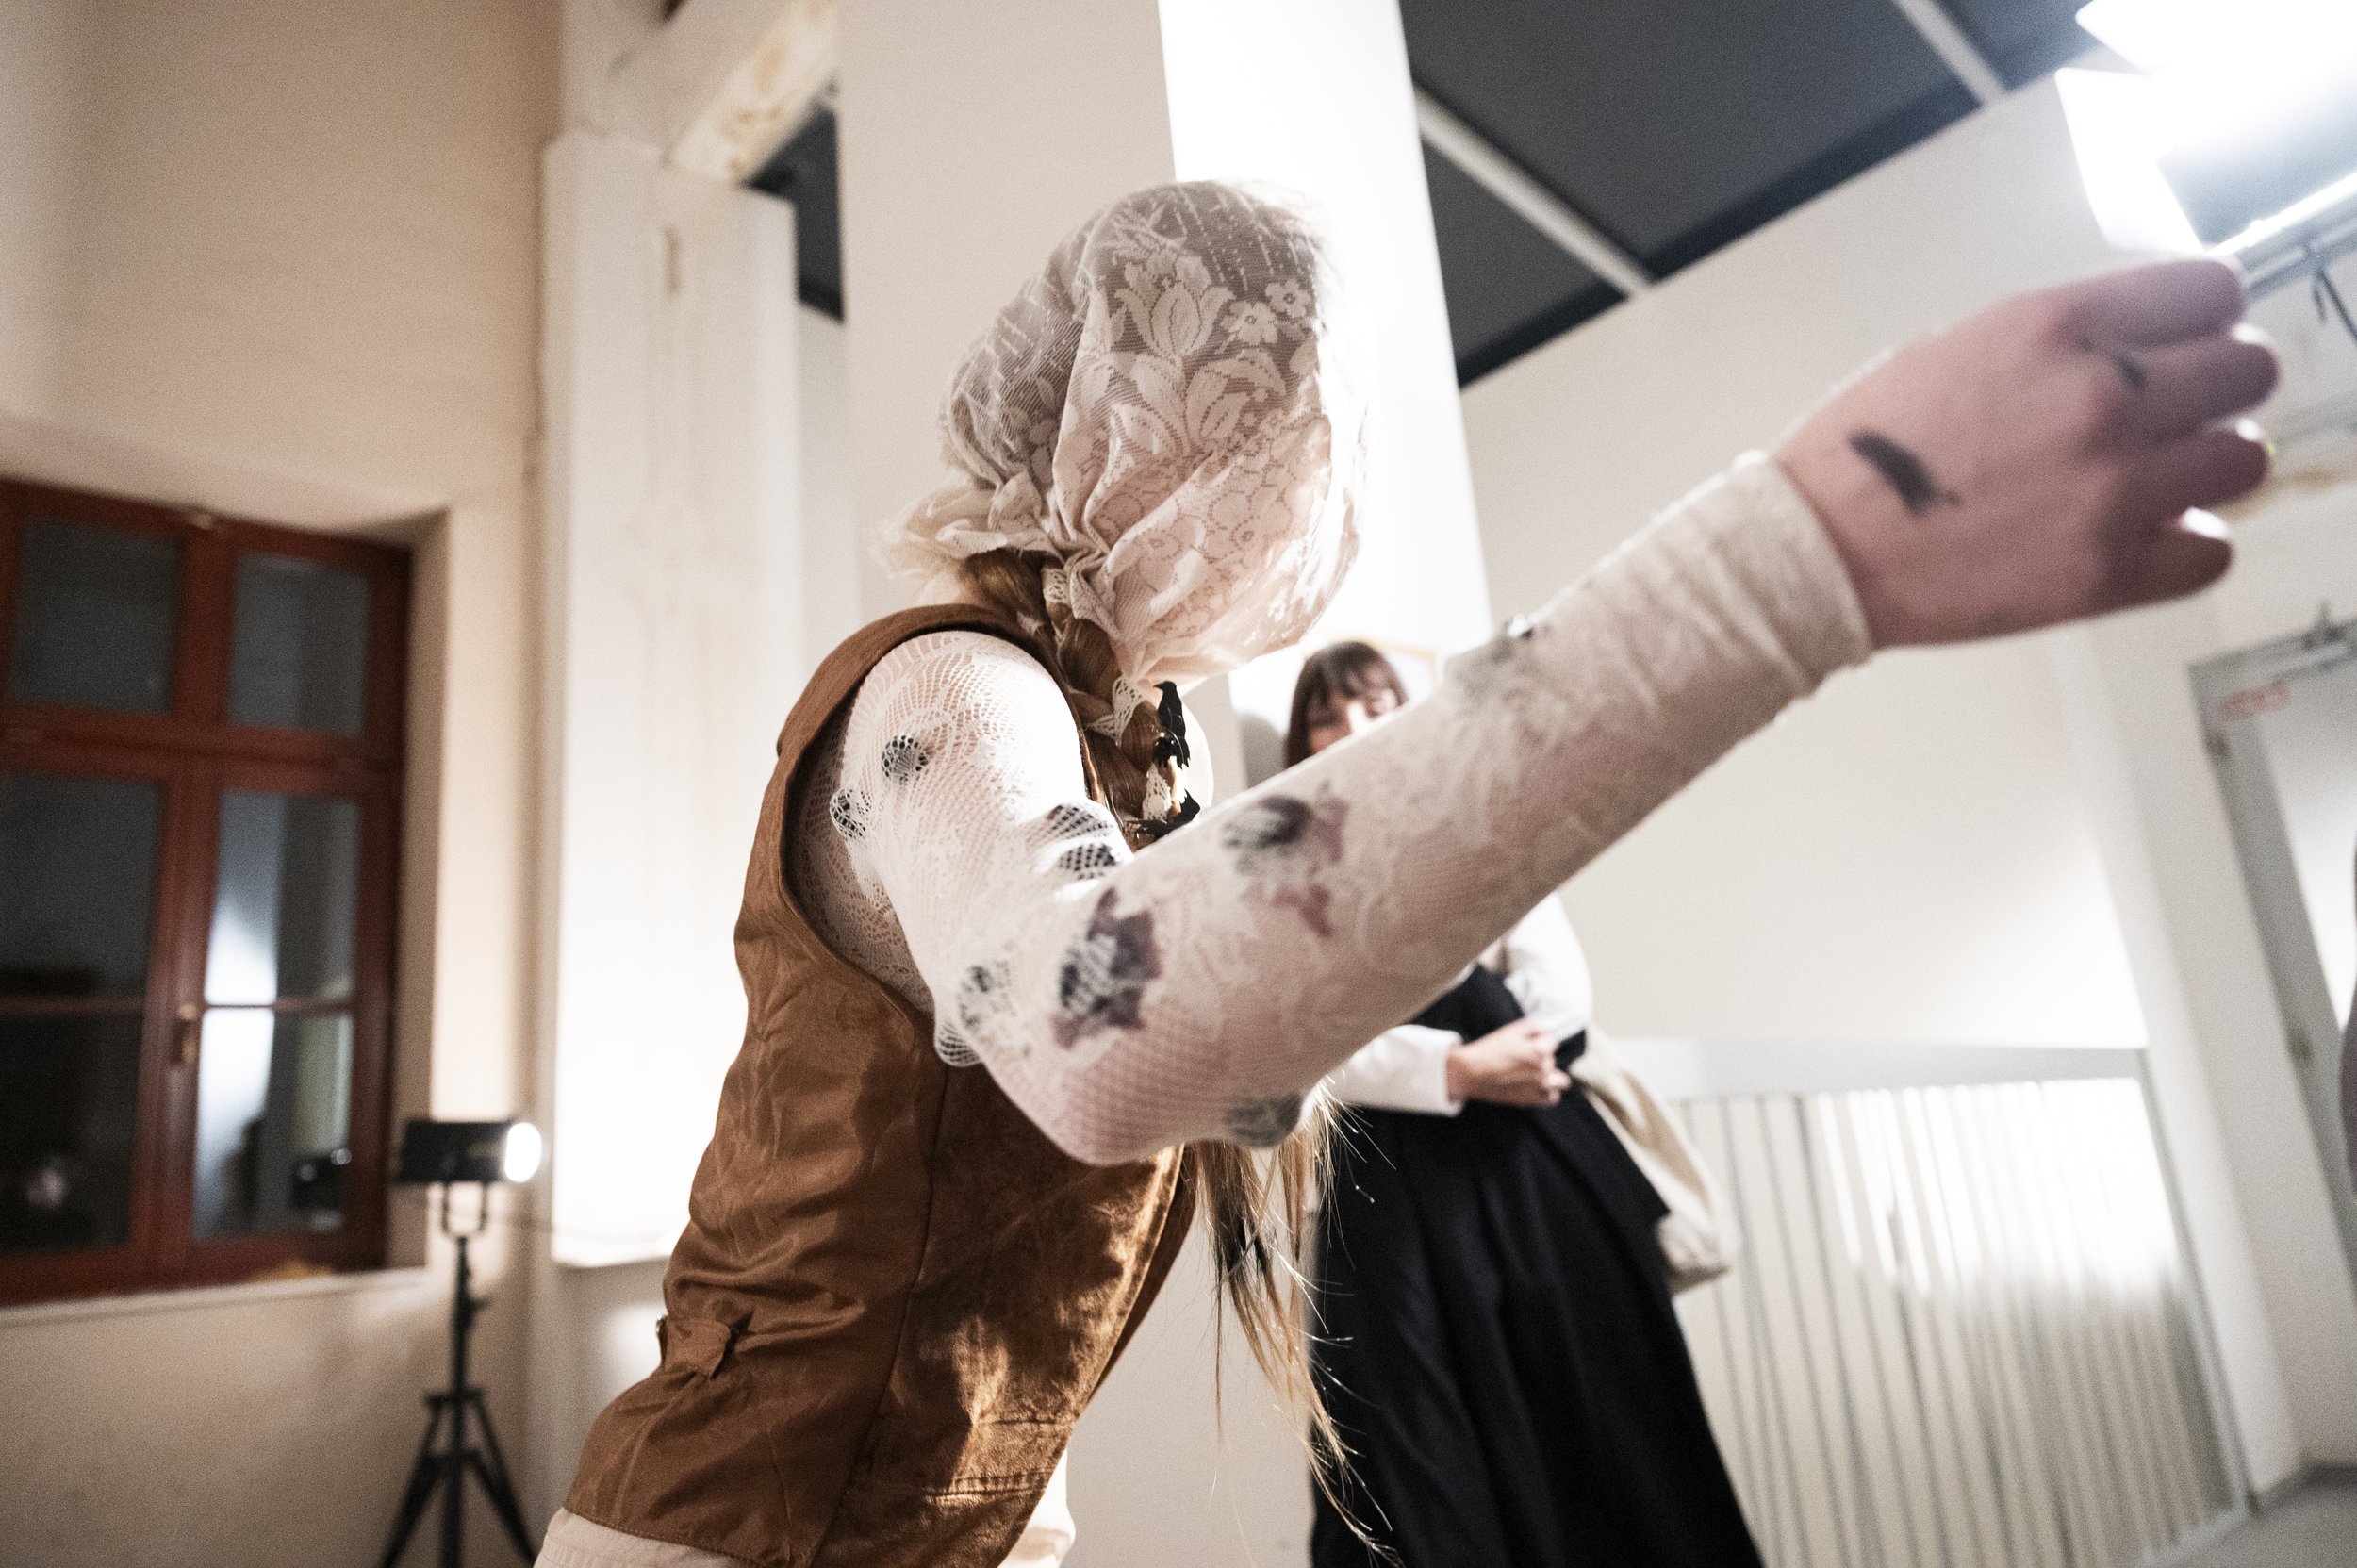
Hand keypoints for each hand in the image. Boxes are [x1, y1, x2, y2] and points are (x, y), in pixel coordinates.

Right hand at [1446, 1020, 1569, 1106]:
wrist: (1470, 1073)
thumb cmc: (1488, 1051)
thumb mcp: (1510, 1031)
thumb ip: (1533, 1027)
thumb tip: (1545, 1030)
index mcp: (1538, 1051)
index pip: (1552, 1042)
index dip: (1539, 1040)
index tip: (1527, 1043)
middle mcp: (1542, 1070)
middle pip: (1552, 1060)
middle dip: (1541, 1057)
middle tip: (1521, 1058)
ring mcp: (1538, 1087)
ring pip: (1560, 1081)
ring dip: (1551, 1076)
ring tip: (1536, 1074)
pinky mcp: (1531, 1100)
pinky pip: (1552, 1098)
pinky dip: (1548, 1093)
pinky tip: (1538, 1087)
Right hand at [1777, 259, 2277, 647]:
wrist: (1817, 551)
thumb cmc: (1868, 455)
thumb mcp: (1962, 346)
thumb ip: (2066, 339)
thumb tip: (2143, 346)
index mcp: (2059, 327)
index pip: (2214, 293)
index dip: (2203, 321)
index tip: (2183, 345)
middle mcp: (2103, 398)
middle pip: (2248, 371)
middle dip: (2213, 391)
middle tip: (2170, 417)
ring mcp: (2114, 488)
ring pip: (2243, 460)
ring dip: (2204, 469)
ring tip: (2148, 483)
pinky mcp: (2109, 571)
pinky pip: (2213, 550)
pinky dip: (2182, 546)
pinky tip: (2134, 538)